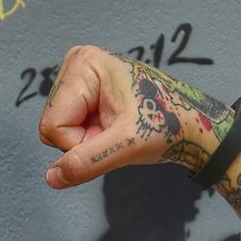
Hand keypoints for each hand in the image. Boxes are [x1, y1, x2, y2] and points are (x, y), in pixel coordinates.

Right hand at [38, 47, 224, 188]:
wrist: (188, 122)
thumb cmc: (164, 123)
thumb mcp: (125, 145)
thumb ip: (86, 162)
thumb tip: (52, 177)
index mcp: (84, 64)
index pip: (54, 126)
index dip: (78, 143)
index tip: (111, 135)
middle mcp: (76, 63)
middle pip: (52, 126)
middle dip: (81, 141)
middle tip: (114, 132)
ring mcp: (78, 77)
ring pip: (58, 131)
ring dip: (85, 140)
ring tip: (114, 129)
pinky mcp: (82, 91)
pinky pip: (67, 128)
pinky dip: (88, 136)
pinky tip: (110, 127)